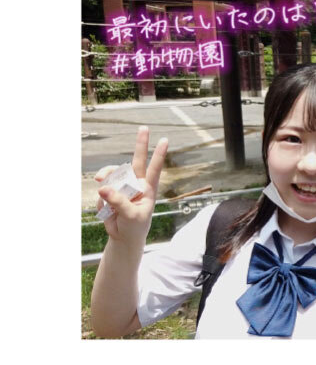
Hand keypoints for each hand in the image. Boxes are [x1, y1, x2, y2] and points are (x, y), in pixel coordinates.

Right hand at [95, 126, 167, 246]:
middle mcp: (136, 184)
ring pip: (113, 174)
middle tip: (144, 127)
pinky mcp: (109, 192)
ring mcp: (122, 186)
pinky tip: (108, 210)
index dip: (159, 155)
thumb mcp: (131, 215)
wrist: (123, 237)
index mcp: (148, 189)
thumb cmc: (135, 226)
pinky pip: (102, 188)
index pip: (155, 169)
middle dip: (141, 144)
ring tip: (104, 192)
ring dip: (106, 177)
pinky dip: (101, 197)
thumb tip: (103, 188)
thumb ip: (119, 201)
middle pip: (137, 160)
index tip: (165, 140)